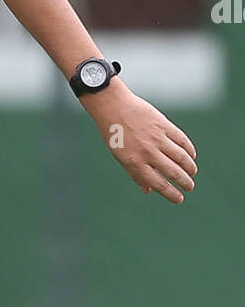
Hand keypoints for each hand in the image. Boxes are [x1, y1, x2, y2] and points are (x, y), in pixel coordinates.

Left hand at [84, 79, 197, 203]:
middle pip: (173, 172)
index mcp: (135, 163)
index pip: (158, 184)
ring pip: (181, 157)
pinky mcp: (163, 125)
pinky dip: (189, 150)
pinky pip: (181, 140)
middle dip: (185, 182)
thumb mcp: (120, 157)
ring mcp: (157, 137)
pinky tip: (192, 156)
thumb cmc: (115, 135)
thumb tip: (148, 190)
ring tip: (192, 173)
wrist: (113, 107)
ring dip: (190, 168)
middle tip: (190, 187)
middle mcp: (147, 152)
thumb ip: (135, 174)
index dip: (171, 194)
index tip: (179, 199)